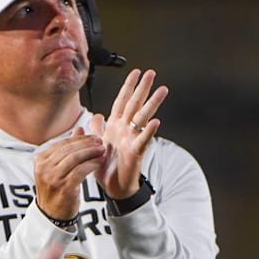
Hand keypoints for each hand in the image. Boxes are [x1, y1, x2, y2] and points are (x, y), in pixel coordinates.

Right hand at [33, 127, 105, 219]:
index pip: (62, 143)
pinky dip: (92, 164)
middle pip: (69, 149)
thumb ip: (68, 148)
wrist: (52, 215)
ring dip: (91, 153)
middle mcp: (44, 167)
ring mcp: (53, 177)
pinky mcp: (64, 186)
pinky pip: (81, 170)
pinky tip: (99, 162)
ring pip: (75, 158)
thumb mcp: (57, 168)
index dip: (79, 139)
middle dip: (87, 144)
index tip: (93, 137)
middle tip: (100, 142)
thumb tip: (79, 129)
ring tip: (102, 150)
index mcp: (40, 159)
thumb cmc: (56, 190)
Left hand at [90, 69, 167, 198]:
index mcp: (115, 126)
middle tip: (152, 72)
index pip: (122, 101)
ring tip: (162, 90)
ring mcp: (132, 139)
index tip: (135, 71)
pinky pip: (143, 140)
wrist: (113, 187)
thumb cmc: (106, 166)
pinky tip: (156, 122)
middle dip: (142, 88)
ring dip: (152, 103)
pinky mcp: (135, 152)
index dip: (128, 87)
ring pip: (143, 118)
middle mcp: (125, 129)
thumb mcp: (96, 144)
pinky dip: (148, 131)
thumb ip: (96, 129)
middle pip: (135, 104)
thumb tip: (96, 114)